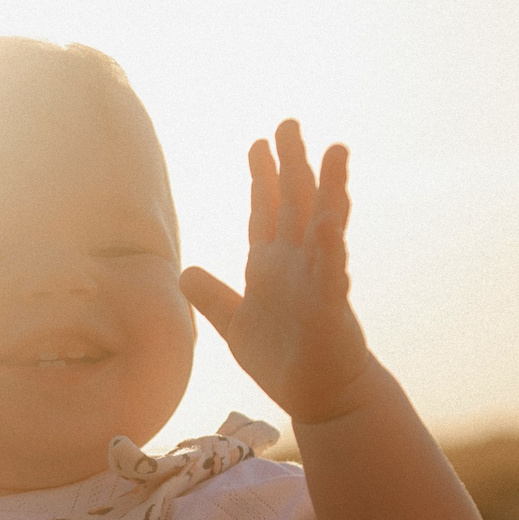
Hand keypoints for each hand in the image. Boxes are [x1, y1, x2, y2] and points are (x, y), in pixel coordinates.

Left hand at [182, 121, 377, 425]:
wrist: (320, 395)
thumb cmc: (283, 359)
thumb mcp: (234, 324)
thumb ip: (212, 297)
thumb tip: (184, 272)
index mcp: (272, 265)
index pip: (267, 211)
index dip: (263, 177)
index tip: (259, 143)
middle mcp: (298, 264)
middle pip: (296, 204)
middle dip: (292, 163)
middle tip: (288, 123)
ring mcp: (318, 281)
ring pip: (325, 225)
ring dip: (330, 189)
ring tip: (335, 151)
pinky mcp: (331, 307)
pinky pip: (332, 273)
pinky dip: (330, 249)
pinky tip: (329, 224)